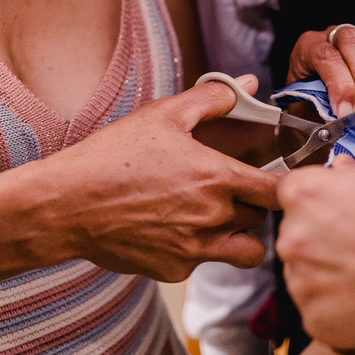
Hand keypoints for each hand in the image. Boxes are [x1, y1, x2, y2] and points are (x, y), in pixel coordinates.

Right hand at [43, 77, 282, 281]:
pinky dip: (199, 250)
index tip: (281, 180)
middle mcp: (212, 218)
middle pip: (262, 218)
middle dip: (254, 205)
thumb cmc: (112, 157)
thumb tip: (247, 83)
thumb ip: (212, 99)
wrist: (66, 204)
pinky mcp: (174, 271)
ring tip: (217, 217)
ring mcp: (194, 250)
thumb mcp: (162, 116)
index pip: (280, 191)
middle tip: (233, 190)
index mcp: (217, 178)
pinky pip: (205, 264)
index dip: (288, 186)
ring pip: (245, 250)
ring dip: (240, 234)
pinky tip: (174, 229)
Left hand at [276, 156, 354, 351]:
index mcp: (308, 194)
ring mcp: (303, 282)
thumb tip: (345, 171)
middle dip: (323, 235)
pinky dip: (339, 305)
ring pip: (306, 273)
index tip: (335, 207)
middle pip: (298, 233)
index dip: (318, 199)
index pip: (293, 192)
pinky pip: (320, 308)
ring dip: (328, 272)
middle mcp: (295, 237)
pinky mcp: (316, 320)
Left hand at [288, 24, 354, 116]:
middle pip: (352, 40)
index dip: (339, 84)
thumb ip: (321, 109)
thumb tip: (342, 118)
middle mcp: (333, 36)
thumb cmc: (308, 107)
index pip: (326, 55)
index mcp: (308, 47)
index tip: (345, 112)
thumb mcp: (307, 108)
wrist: (311, 107)